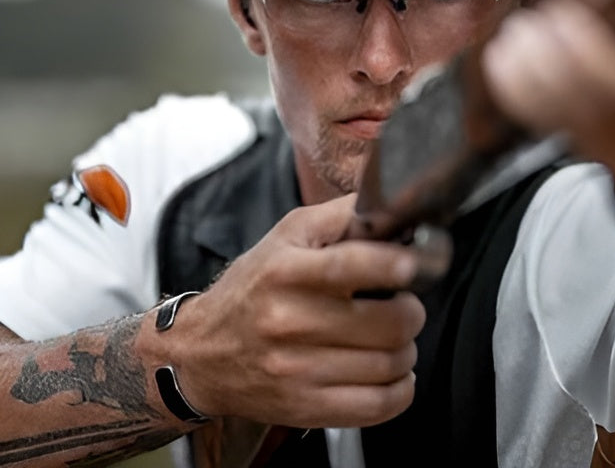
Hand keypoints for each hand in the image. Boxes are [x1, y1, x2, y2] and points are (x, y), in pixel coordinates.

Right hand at [163, 194, 424, 427]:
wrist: (200, 354)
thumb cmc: (253, 288)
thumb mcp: (287, 235)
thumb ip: (340, 216)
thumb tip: (392, 206)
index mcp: (287, 271)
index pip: (354, 266)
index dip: (399, 266)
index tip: (415, 266)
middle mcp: (289, 321)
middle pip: (390, 322)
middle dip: (411, 311)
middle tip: (401, 305)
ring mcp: (297, 370)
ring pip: (393, 363)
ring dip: (406, 348)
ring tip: (391, 338)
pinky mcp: (305, 408)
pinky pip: (380, 405)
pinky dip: (401, 389)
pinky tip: (392, 372)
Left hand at [482, 0, 614, 206]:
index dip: (584, 45)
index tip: (563, 13)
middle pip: (576, 93)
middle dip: (544, 54)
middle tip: (528, 22)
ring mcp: (599, 140)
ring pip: (549, 109)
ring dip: (522, 70)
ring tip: (512, 37)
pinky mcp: (572, 141)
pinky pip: (536, 118)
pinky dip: (514, 89)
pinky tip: (502, 62)